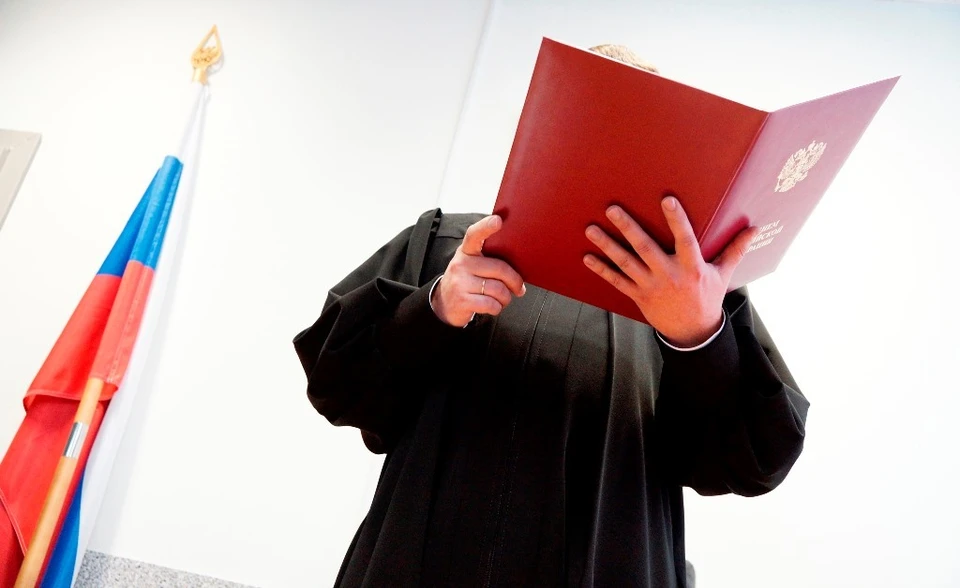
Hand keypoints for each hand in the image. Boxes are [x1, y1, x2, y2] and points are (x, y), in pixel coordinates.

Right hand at [432, 215, 525, 326]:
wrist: (444, 303)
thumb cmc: (467, 281)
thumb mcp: (473, 265)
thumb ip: (490, 260)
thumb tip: (519, 269)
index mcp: (466, 251)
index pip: (475, 234)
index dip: (486, 227)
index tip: (498, 220)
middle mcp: (461, 264)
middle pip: (499, 268)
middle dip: (515, 281)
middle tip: (519, 288)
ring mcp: (460, 282)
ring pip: (498, 289)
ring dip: (506, 298)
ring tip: (503, 299)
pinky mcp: (462, 300)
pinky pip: (491, 304)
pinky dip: (497, 308)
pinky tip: (493, 306)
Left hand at [583, 197, 758, 346]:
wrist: (693, 332)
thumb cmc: (707, 298)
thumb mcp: (723, 274)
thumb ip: (735, 249)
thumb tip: (754, 228)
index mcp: (692, 267)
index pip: (685, 238)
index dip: (677, 219)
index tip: (667, 199)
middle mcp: (669, 275)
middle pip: (645, 247)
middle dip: (628, 227)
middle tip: (612, 208)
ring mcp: (651, 286)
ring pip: (625, 262)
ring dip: (607, 245)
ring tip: (591, 229)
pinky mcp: (638, 296)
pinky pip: (616, 281)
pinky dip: (601, 270)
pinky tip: (587, 257)